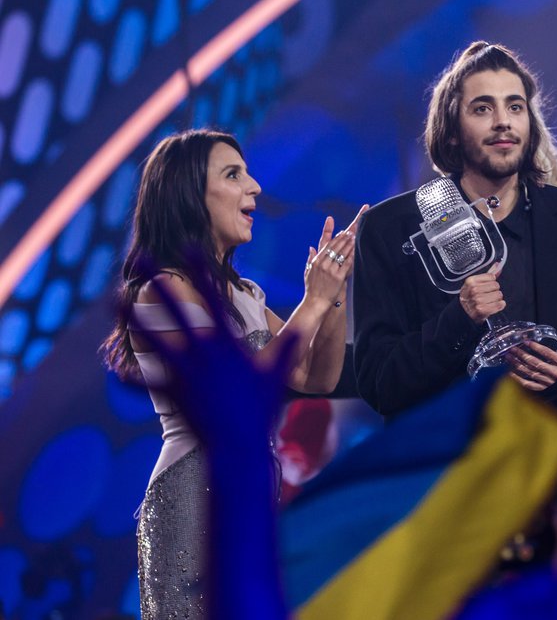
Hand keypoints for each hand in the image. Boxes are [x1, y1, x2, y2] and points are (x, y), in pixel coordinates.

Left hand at [126, 255, 297, 452]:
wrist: (239, 443)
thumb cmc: (261, 409)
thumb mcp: (277, 374)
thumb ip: (288, 348)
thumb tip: (305, 327)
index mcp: (225, 343)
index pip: (212, 298)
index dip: (200, 269)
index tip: (190, 247)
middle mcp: (201, 353)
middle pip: (175, 310)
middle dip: (159, 282)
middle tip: (142, 258)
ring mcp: (184, 372)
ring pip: (153, 338)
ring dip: (135, 318)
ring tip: (117, 299)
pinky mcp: (173, 394)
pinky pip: (148, 382)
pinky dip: (133, 377)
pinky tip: (118, 368)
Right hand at [304, 205, 367, 304]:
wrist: (314, 303)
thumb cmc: (312, 288)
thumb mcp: (308, 272)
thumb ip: (310, 259)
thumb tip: (311, 248)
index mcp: (316, 261)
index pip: (327, 246)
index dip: (336, 238)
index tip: (342, 232)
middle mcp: (322, 264)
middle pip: (335, 247)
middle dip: (344, 238)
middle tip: (352, 231)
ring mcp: (330, 270)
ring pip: (341, 254)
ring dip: (349, 245)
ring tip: (355, 237)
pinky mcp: (337, 277)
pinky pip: (346, 264)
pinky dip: (351, 256)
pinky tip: (356, 251)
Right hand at [459, 262, 504, 322]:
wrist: (464, 313)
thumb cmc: (471, 297)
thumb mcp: (475, 284)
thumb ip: (488, 274)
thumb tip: (498, 265)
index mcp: (471, 281)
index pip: (492, 277)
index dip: (491, 283)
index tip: (485, 288)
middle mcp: (473, 290)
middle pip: (496, 285)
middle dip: (494, 291)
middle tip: (487, 296)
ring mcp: (477, 300)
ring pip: (499, 295)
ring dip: (496, 299)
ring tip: (489, 302)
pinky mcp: (482, 310)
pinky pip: (500, 304)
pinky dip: (499, 306)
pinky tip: (493, 306)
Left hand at [506, 339, 556, 390]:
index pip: (547, 353)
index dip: (536, 347)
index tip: (526, 341)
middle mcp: (554, 373)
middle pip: (535, 362)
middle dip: (522, 354)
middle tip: (513, 349)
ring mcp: (547, 382)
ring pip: (530, 372)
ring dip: (518, 364)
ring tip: (509, 357)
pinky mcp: (543, 389)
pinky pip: (529, 384)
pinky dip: (519, 379)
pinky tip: (511, 373)